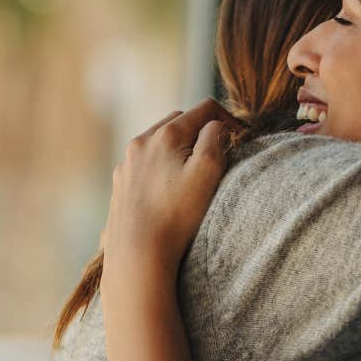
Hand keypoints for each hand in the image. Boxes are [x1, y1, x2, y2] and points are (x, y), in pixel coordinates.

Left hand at [103, 98, 238, 273]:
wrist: (138, 252)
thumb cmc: (177, 215)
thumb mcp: (208, 172)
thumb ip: (215, 139)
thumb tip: (215, 125)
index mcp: (166, 135)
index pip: (204, 109)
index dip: (227, 118)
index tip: (239, 136)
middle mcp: (141, 142)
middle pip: (178, 120)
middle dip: (199, 129)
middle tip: (217, 150)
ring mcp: (127, 163)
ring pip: (157, 142)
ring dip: (177, 147)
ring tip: (191, 171)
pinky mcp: (120, 184)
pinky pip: (144, 163)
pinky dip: (159, 166)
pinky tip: (167, 189)